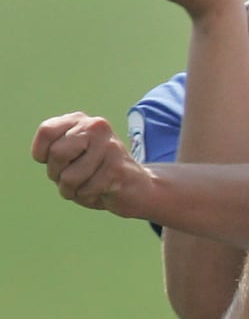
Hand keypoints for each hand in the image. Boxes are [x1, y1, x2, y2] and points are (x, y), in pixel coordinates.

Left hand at [31, 112, 149, 214]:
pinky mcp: (117, 168)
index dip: (42, 153)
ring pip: (69, 177)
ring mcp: (109, 146)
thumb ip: (55, 148)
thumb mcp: (70, 155)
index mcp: (81, 120)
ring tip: (87, 185)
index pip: (46, 131)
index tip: (58, 162)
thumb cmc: (94, 172)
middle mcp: (97, 127)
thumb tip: (50, 155)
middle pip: (57, 153)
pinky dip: (88, 197)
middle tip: (73, 176)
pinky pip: (86, 190)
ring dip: (72, 190)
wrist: (136, 187)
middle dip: (57, 174)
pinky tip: (101, 191)